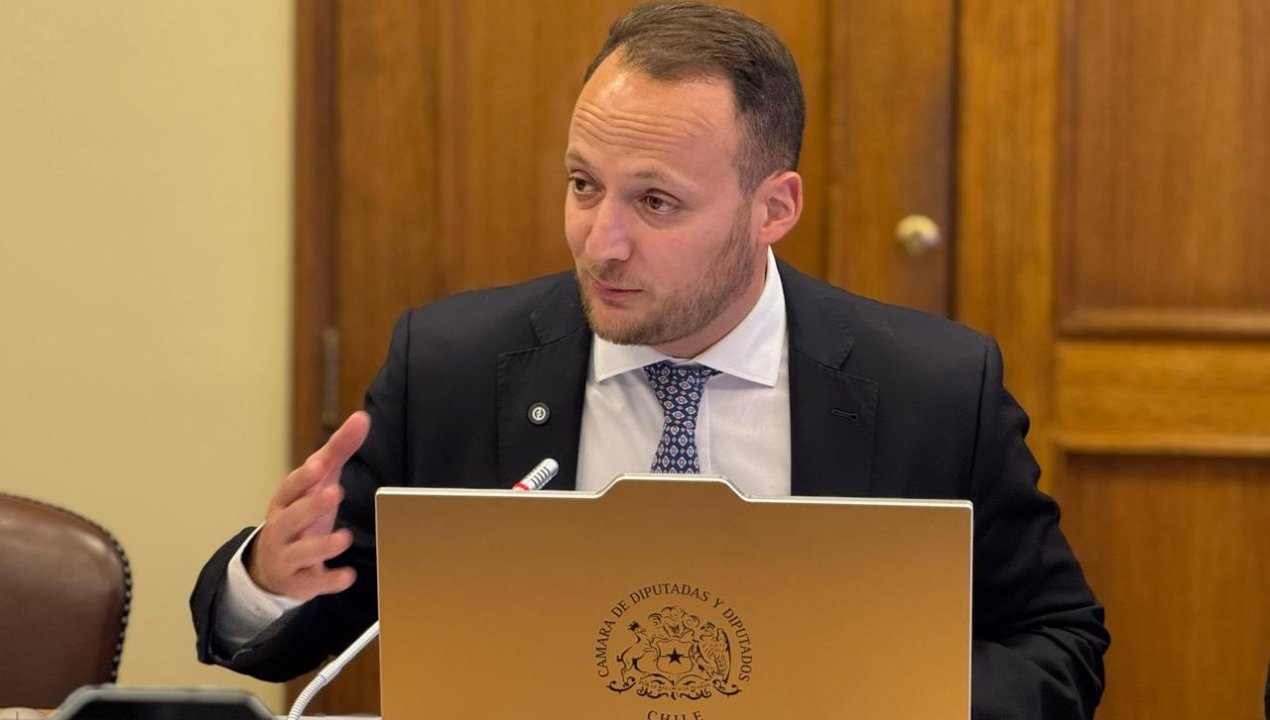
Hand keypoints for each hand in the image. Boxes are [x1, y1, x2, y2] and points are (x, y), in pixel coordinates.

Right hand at [247, 411, 369, 600]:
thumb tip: (362, 418)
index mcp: (285, 503)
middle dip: (311, 506)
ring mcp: (287, 558)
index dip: (302, 479)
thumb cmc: (301, 515)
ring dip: (322, 545)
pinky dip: (329, 581)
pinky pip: (312, 583)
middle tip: (335, 492)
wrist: (272, 567)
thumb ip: (338, 451)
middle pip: (290, 519)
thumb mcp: (317, 484)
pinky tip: (348, 576)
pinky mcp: (299, 583)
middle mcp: (281, 530)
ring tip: (345, 537)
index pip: (289, 488)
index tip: (318, 466)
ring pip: (300, 553)